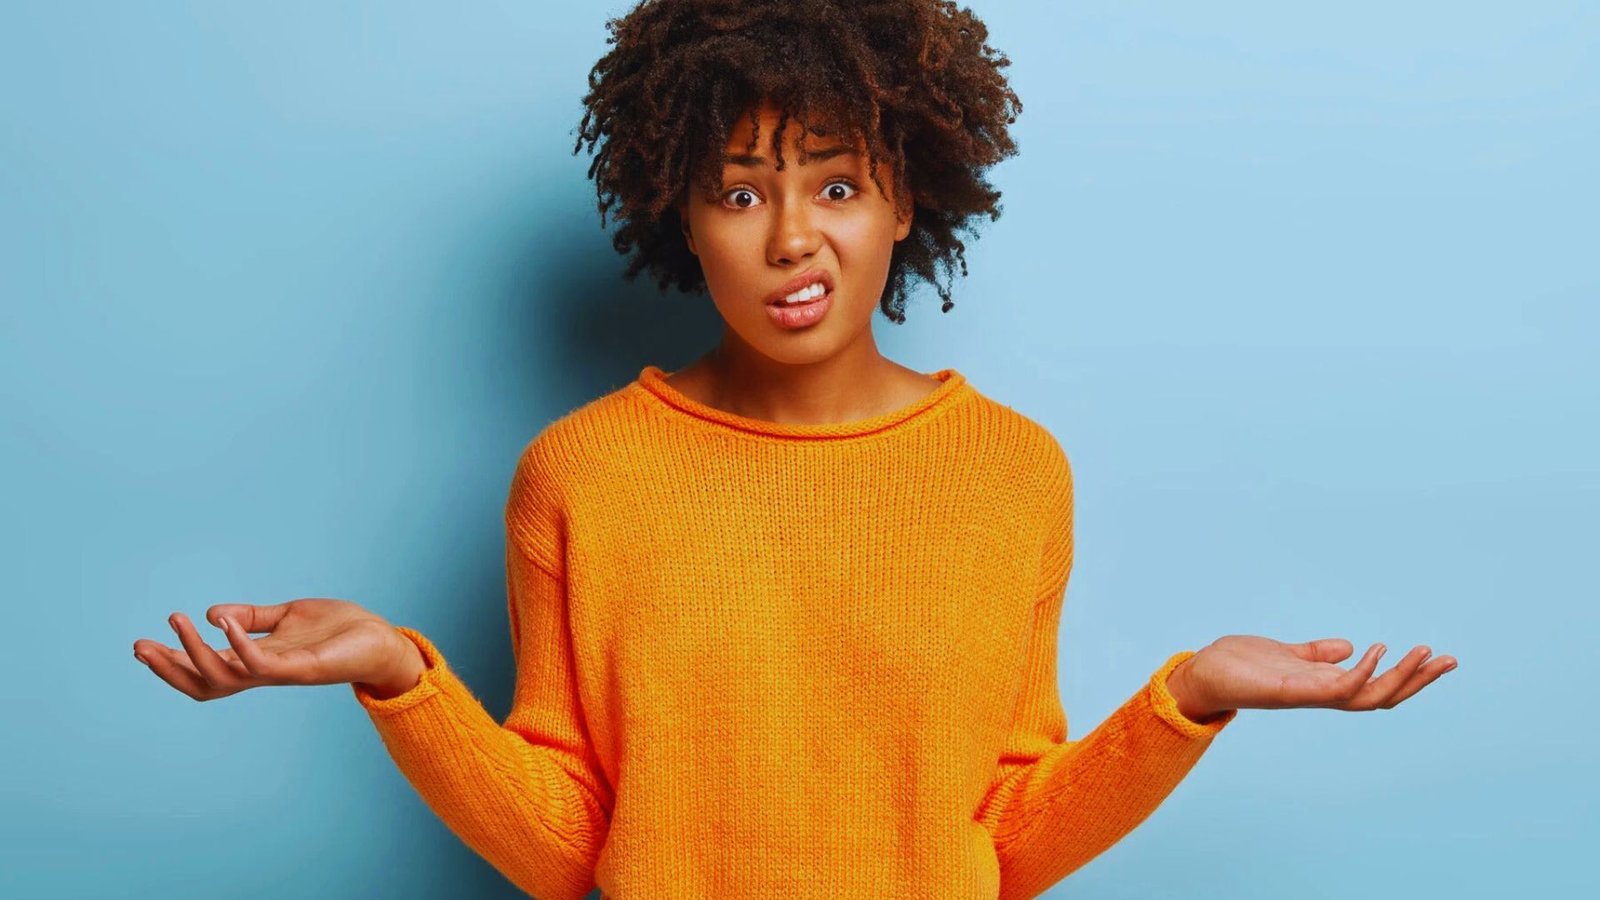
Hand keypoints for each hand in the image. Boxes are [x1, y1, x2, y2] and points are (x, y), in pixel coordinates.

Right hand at [132, 598, 424, 701]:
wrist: (381, 640)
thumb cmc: (339, 631)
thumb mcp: (287, 616)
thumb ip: (252, 617)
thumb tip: (214, 613)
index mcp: (256, 660)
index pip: (203, 669)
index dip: (172, 661)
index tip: (140, 646)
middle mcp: (262, 672)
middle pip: (204, 682)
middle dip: (169, 668)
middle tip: (138, 646)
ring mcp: (280, 672)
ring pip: (225, 676)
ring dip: (195, 651)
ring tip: (177, 620)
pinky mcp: (302, 668)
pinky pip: (262, 664)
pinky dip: (239, 645)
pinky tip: (222, 624)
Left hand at [1167, 635, 1456, 719]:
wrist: (1201, 674)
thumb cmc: (1239, 666)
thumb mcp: (1286, 654)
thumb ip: (1316, 655)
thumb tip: (1346, 648)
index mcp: (1323, 684)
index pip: (1377, 686)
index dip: (1408, 676)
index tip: (1437, 657)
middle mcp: (1322, 694)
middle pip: (1383, 696)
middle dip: (1419, 680)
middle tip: (1450, 659)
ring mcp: (1309, 694)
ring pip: (1368, 696)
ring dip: (1400, 676)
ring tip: (1425, 652)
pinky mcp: (1291, 690)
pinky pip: (1336, 688)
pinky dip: (1361, 672)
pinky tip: (1377, 650)